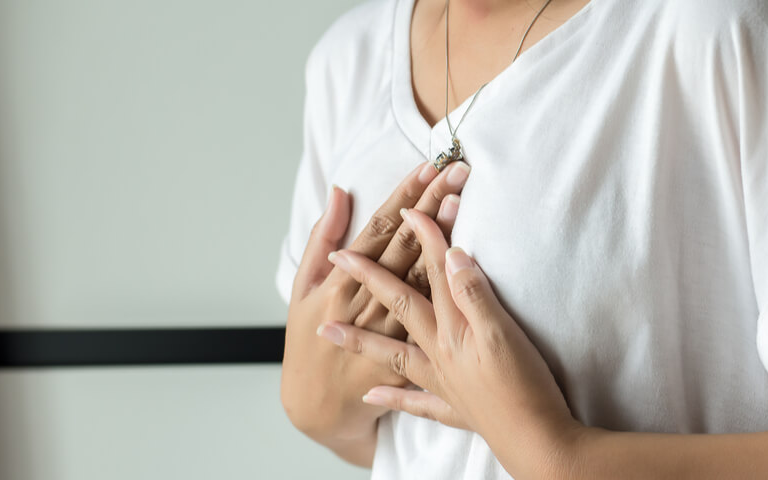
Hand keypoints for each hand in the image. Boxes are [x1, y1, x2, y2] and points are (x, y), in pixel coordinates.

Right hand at [280, 160, 470, 446]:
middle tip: (457, 172)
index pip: (377, 228)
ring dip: (442, 238)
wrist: (317, 407)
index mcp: (338, 281)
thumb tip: (338, 192)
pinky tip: (465, 266)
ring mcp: (386, 328)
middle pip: (403, 244)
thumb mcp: (302, 288)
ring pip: (420, 277)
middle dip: (430, 205)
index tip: (427, 167)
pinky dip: (446, 292)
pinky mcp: (403, 355)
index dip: (403, 196)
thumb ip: (322, 238)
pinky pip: (430, 319)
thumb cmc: (308, 341)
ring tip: (462, 204)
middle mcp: (363, 301)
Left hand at [320, 206, 582, 478]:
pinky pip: (414, 402)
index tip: (409, 208)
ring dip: (359, 340)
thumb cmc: (523, 387)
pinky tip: (372, 394)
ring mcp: (442, 381)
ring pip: (392, 354)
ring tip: (325, 331)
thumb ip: (475, 294)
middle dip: (372, 276)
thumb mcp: (502, 334)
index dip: (424, 237)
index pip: (434, 272)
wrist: (534, 441)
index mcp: (454, 330)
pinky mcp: (455, 408)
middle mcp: (440, 352)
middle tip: (340, 256)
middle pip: (401, 306)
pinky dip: (391, 398)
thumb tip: (453, 256)